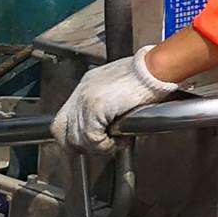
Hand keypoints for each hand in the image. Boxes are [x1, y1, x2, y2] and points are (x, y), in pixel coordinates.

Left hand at [52, 48, 170, 156]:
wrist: (156, 69)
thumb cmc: (149, 76)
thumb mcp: (122, 86)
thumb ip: (110, 103)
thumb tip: (110, 124)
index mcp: (88, 84)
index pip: (65, 117)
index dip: (74, 134)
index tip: (90, 141)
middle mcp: (82, 91)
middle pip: (61, 130)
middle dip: (79, 145)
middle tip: (100, 147)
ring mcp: (85, 99)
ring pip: (76, 138)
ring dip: (96, 147)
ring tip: (113, 144)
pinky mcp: (95, 108)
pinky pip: (92, 138)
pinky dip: (105, 146)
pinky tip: (118, 142)